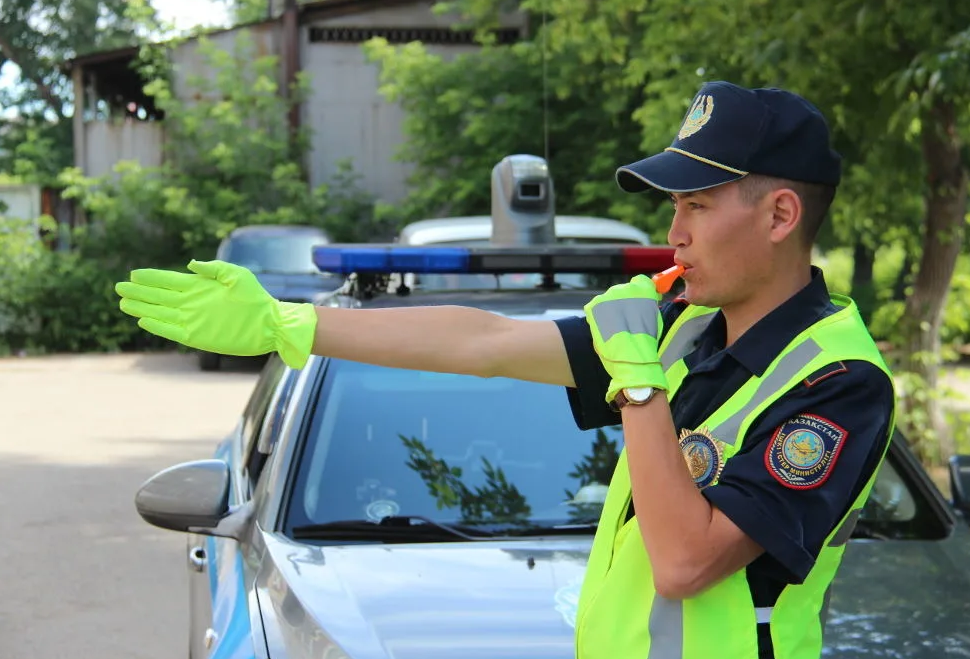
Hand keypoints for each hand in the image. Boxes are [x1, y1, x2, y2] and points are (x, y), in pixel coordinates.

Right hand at [115, 260, 317, 369]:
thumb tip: (191, 264)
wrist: (271, 324)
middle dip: (139, 292)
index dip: (151, 278)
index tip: (134, 274)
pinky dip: (158, 326)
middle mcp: (192, 303)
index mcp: (200, 287)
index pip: (169, 281)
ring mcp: (193, 320)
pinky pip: (172, 331)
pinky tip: (143, 320)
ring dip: (142, 309)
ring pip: (161, 313)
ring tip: (124, 304)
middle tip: (119, 288)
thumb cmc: (257, 298)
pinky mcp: (198, 336)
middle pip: (159, 297)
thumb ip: (214, 269)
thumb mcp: (238, 276)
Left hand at [583, 274, 667, 402]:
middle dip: (622, 303)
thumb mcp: (654, 319)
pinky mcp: (594, 306)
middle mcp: (624, 288)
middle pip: (622, 291)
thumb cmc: (646, 342)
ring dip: (610, 310)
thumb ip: (647, 306)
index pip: (641, 282)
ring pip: (607, 300)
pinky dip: (597, 317)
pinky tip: (604, 330)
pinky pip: (595, 308)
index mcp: (643, 290)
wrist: (630, 355)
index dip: (640, 291)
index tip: (639, 301)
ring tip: (615, 329)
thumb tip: (643, 303)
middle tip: (625, 322)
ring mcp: (607, 296)